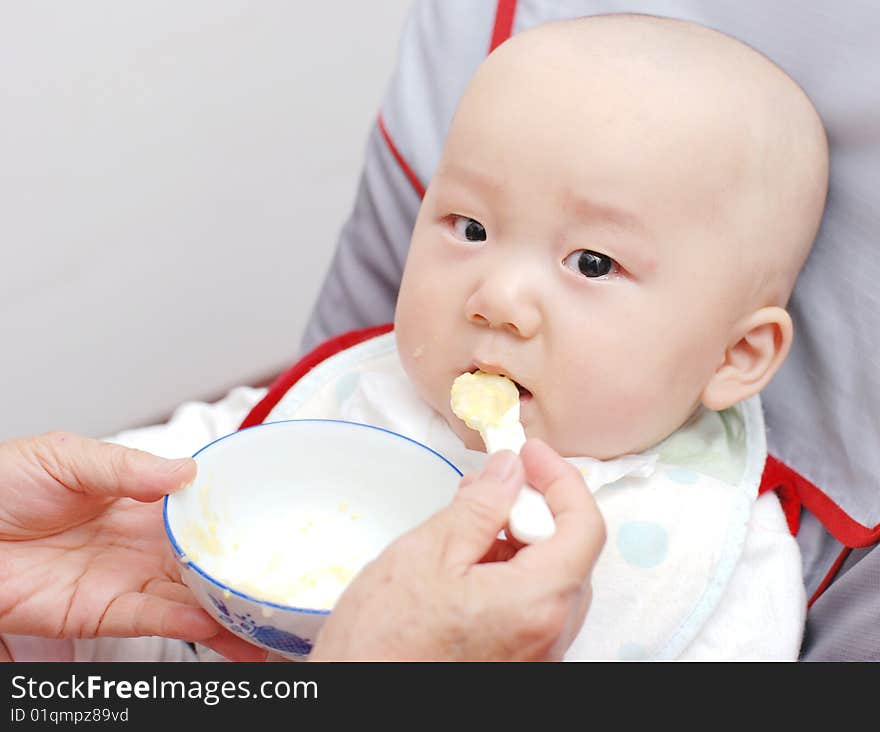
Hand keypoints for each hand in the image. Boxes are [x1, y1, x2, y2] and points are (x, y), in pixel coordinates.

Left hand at [0, 432, 265, 660]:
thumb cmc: (0, 484)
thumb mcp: (66, 456)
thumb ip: (126, 467)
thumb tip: (185, 471)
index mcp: (140, 499)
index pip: (201, 509)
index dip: (236, 514)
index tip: (273, 518)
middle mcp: (142, 543)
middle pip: (205, 559)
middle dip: (243, 571)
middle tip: (284, 581)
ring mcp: (126, 579)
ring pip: (190, 596)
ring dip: (228, 610)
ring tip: (266, 621)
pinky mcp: (102, 611)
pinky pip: (153, 618)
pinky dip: (185, 622)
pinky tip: (216, 624)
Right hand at [310, 438, 604, 660]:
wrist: (359, 695)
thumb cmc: (383, 642)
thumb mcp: (428, 553)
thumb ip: (480, 506)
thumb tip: (510, 471)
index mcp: (536, 603)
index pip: (584, 526)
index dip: (561, 479)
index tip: (531, 454)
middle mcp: (549, 634)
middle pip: (569, 552)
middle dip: (535, 508)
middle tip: (493, 483)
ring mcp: (536, 655)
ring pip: (549, 579)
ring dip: (519, 539)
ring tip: (468, 519)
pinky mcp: (516, 663)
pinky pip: (529, 606)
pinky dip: (509, 572)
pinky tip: (467, 559)